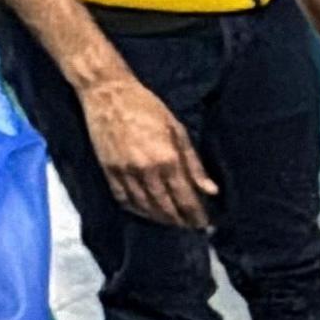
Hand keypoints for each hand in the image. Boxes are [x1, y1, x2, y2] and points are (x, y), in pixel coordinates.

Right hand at [79, 70, 216, 230]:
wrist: (107, 93)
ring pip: (145, 208)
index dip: (196, 215)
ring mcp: (124, 172)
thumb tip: (211, 190)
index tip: (205, 224)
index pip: (185, 198)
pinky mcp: (108, 171)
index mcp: (167, 159)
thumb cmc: (146, 106)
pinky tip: (147, 212)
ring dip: (161, 219)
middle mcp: (145, 170)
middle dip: (181, 221)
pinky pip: (124, 200)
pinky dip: (137, 210)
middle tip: (191, 226)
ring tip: (173, 221)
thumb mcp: (177, 130)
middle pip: (166, 208)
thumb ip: (194, 163)